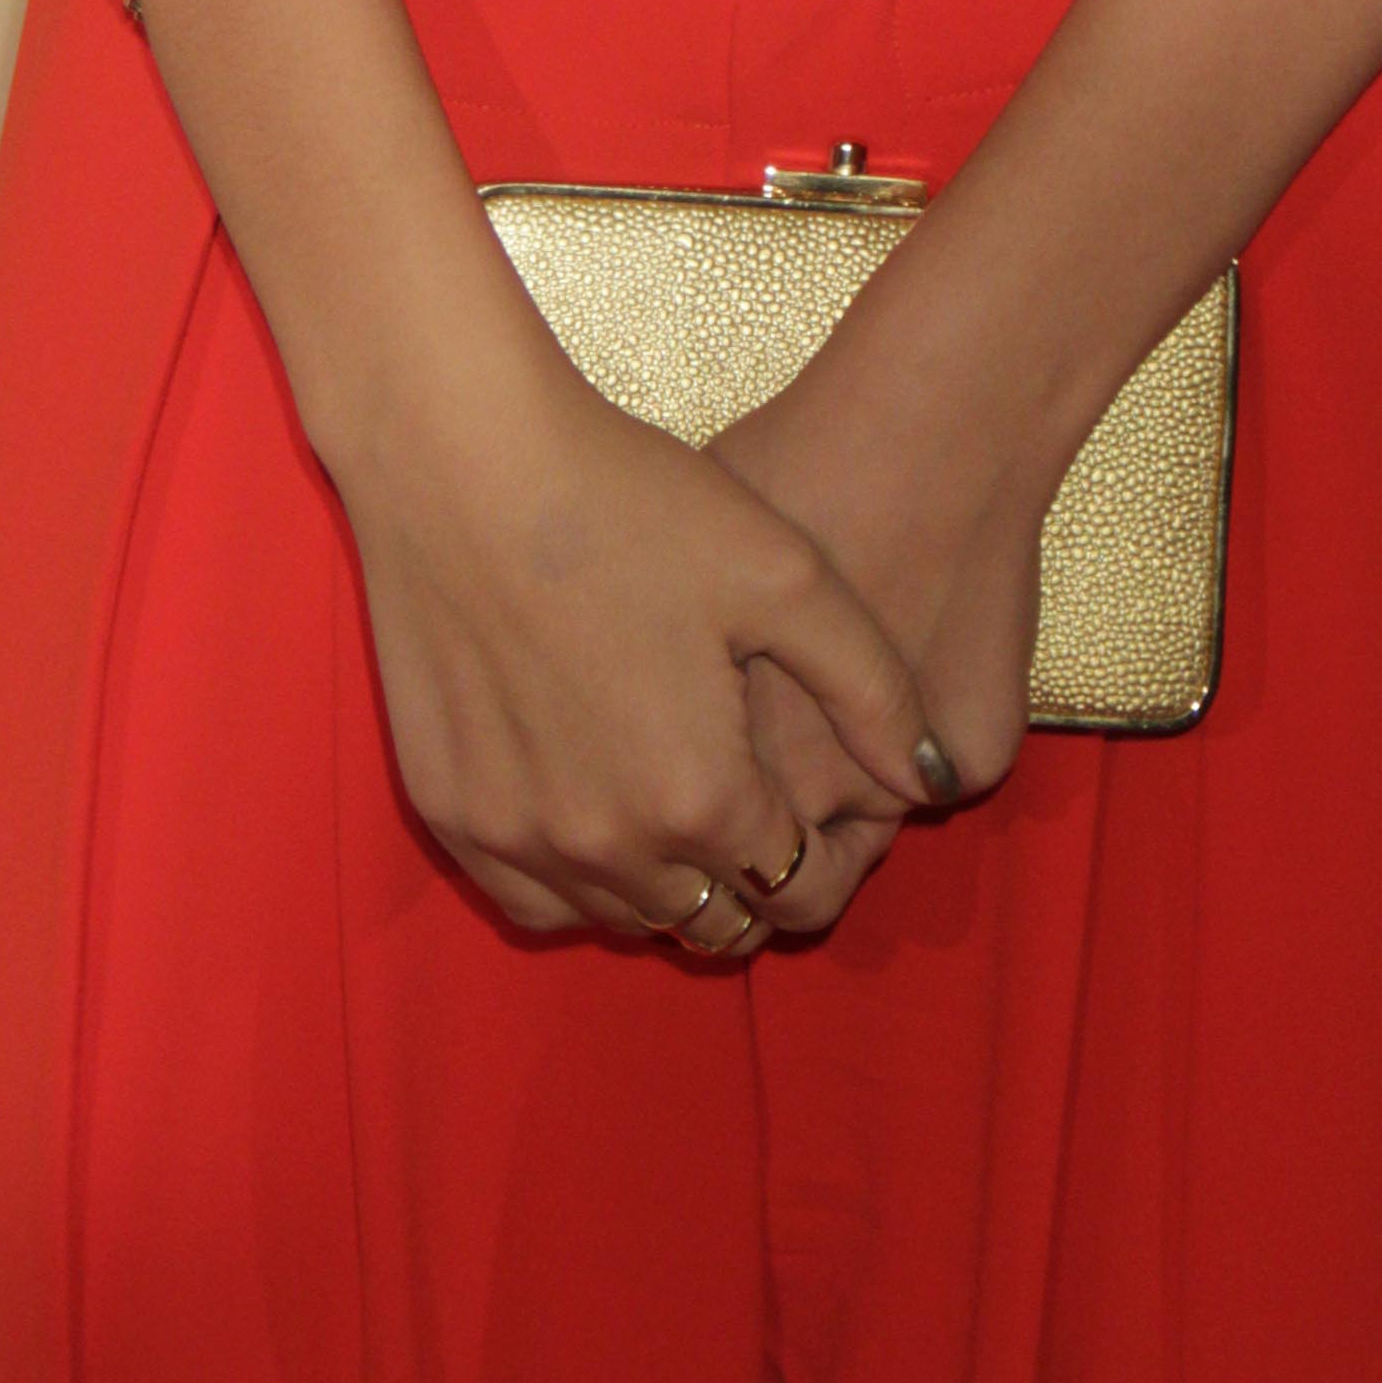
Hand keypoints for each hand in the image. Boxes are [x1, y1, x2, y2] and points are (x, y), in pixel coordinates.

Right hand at [331, 337, 944, 956]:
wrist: (463, 461)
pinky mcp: (450, 813)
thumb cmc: (631, 501)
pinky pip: (533, 900)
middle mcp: (607, 849)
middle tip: (759, 802)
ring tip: (685, 802)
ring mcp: (518, 839)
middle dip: (753, 880)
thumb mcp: (785, 573)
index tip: (826, 801)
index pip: (795, 885)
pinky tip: (599, 810)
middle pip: (713, 922)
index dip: (827, 849)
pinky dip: (578, 881)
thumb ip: (872, 689)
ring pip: (624, 920)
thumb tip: (930, 779)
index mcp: (701, 799)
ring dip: (668, 887)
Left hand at [708, 331, 1051, 931]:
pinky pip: (940, 780)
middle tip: (775, 755)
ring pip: (865, 834)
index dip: (700, 832)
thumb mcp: (690, 559)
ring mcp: (902, 785)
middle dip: (772, 841)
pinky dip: (928, 747)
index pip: (703, 862)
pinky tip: (914, 658)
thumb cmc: (796, 467)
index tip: (705, 789)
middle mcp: (811, 792)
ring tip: (844, 703)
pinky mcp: (977, 756)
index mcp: (720, 750)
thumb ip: (658, 661)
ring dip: (853, 800)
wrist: (930, 429)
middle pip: (783, 872)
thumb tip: (622, 701)